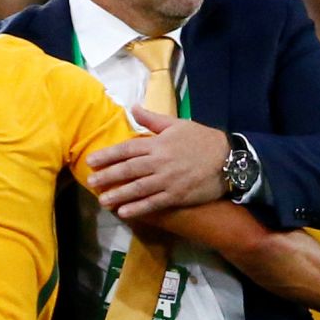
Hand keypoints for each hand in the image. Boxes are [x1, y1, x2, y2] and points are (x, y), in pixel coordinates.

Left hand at [86, 105, 228, 216]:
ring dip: (119, 195)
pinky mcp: (177, 196)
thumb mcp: (177, 124)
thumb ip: (152, 119)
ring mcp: (168, 181)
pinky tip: (124, 212)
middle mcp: (159, 162)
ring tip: (102, 201)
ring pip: (138, 188)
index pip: (127, 149)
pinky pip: (154, 203)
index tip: (91, 161)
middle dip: (108, 176)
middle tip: (90, 182)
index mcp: (158, 144)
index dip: (107, 155)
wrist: (229, 159)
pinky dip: (138, 209)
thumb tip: (133, 108)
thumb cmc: (201, 140)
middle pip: (128, 170)